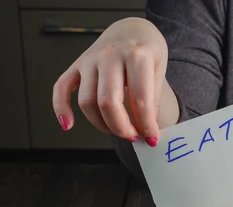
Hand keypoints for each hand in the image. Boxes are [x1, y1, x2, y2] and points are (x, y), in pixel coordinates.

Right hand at [52, 17, 167, 145]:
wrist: (132, 30)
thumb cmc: (147, 51)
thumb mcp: (159, 71)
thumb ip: (153, 99)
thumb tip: (147, 131)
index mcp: (136, 55)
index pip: (140, 99)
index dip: (146, 124)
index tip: (152, 138)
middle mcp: (110, 55)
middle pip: (109, 102)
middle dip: (122, 127)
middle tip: (133, 136)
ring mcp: (90, 59)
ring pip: (87, 101)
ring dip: (101, 124)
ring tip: (117, 130)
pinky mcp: (76, 64)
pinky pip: (61, 88)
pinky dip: (61, 108)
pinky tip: (68, 125)